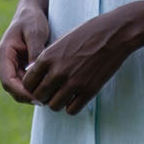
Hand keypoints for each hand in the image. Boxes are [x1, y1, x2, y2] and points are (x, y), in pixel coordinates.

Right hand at [0, 3, 49, 103]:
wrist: (30, 14)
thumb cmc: (32, 21)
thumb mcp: (36, 33)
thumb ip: (35, 51)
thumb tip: (35, 70)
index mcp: (2, 55)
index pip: (8, 82)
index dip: (22, 93)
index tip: (39, 98)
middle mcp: (1, 64)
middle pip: (13, 90)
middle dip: (29, 96)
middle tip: (50, 99)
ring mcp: (7, 69)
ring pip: (18, 91)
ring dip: (33, 95)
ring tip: (52, 95)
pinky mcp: (15, 71)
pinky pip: (24, 86)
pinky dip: (35, 89)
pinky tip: (50, 89)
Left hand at [21, 7, 137, 114]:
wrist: (115, 33)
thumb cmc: (88, 33)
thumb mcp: (62, 41)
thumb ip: (48, 58)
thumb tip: (37, 74)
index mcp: (47, 57)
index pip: (28, 82)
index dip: (32, 86)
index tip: (40, 85)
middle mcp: (57, 71)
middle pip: (39, 96)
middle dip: (44, 96)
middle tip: (52, 92)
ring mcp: (73, 82)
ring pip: (54, 106)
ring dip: (57, 102)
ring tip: (64, 96)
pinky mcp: (89, 90)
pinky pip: (72, 110)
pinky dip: (72, 106)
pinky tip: (77, 98)